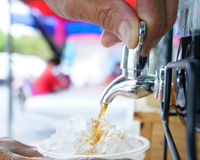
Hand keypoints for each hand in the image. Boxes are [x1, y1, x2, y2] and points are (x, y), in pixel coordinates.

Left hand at [44, 0, 178, 54]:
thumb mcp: (76, 2)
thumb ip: (106, 15)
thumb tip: (133, 36)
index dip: (152, 22)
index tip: (138, 45)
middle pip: (166, 0)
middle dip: (154, 27)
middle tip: (138, 48)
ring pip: (163, 1)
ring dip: (151, 24)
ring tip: (125, 39)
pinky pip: (153, 1)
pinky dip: (144, 16)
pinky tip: (126, 27)